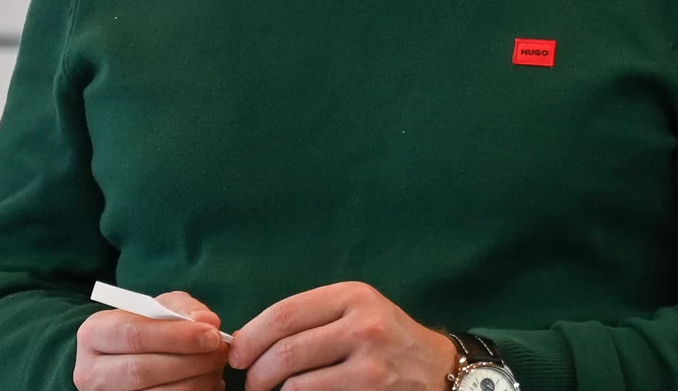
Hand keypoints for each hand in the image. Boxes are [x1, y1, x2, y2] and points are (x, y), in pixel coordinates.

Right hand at [75, 290, 229, 390]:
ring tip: (215, 366)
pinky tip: (207, 383)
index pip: (133, 335)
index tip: (211, 334)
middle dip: (190, 361)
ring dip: (196, 382)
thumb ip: (182, 308)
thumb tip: (207, 322)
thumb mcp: (156, 309)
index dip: (175, 336)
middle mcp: (92, 372)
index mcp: (93, 335)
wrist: (123, 359)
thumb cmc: (143, 329)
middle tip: (220, 351)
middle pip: (142, 370)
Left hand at [228, 282, 455, 390]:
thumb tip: (251, 339)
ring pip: (298, 382)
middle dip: (257, 372)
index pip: (284, 314)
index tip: (236, 354)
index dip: (251, 336)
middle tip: (250, 383)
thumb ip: (313, 318)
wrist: (441, 371)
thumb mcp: (357, 311)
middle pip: (286, 350)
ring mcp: (371, 363)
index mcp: (351, 295)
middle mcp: (362, 325)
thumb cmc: (387, 339)